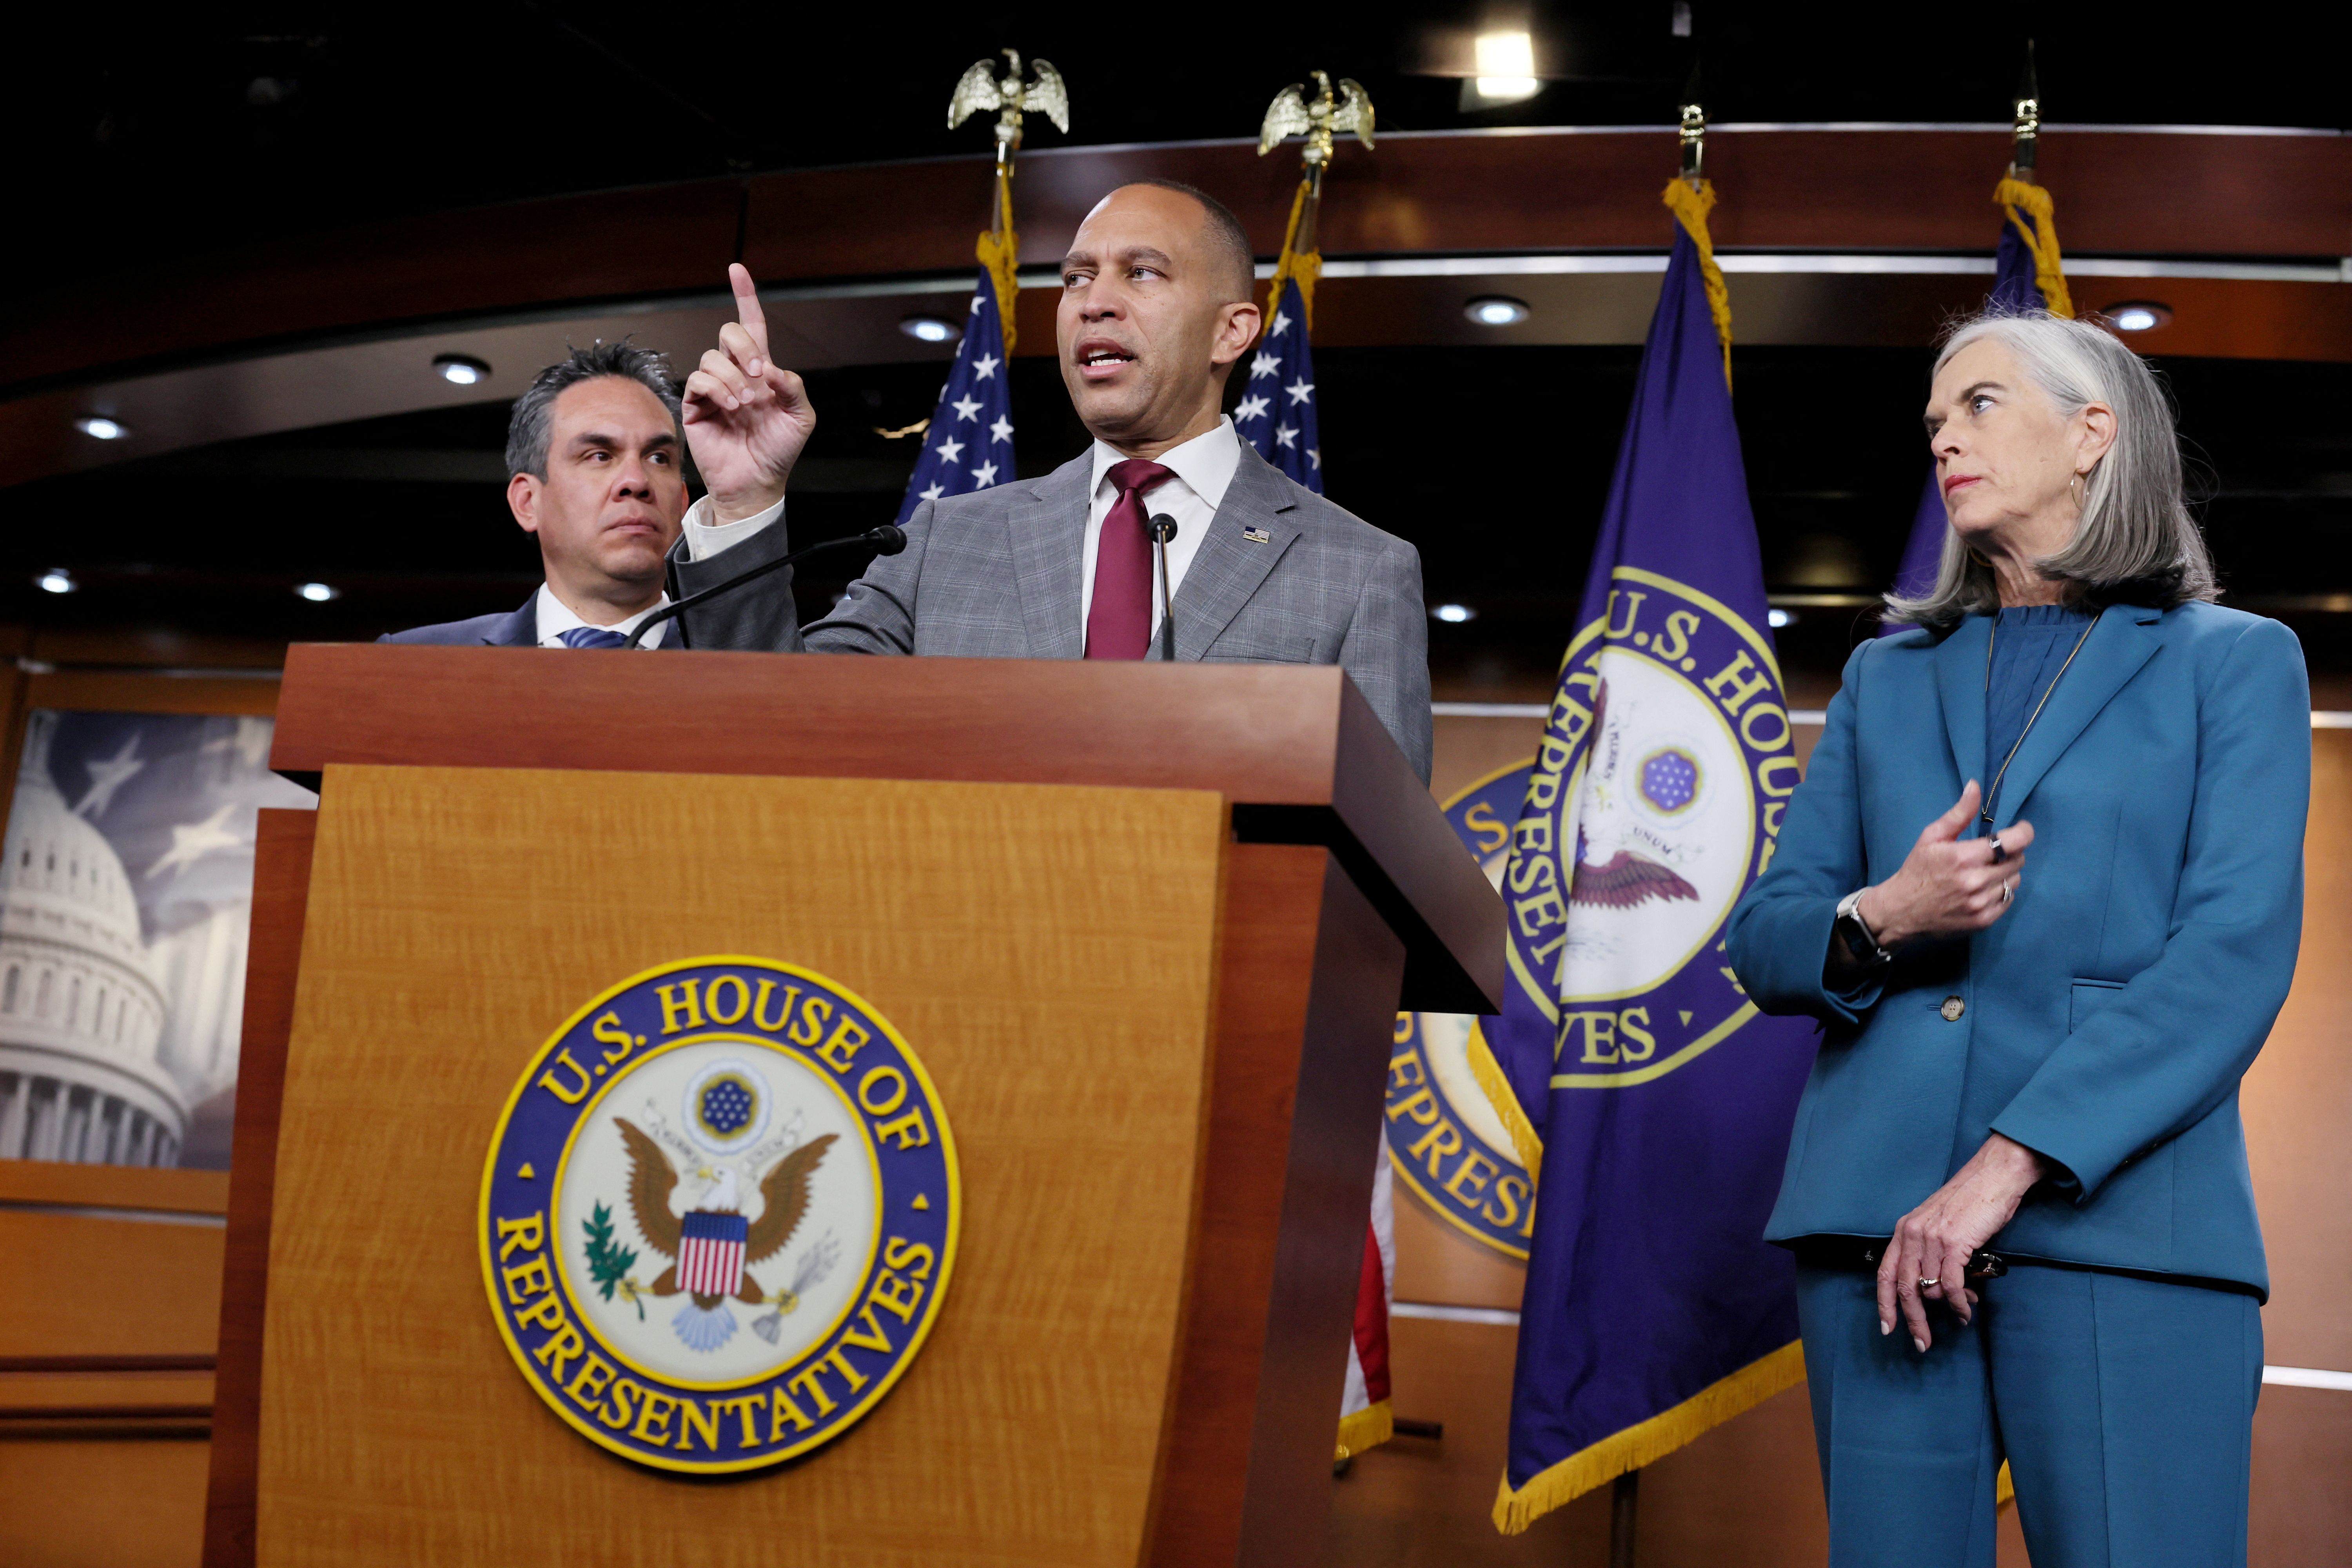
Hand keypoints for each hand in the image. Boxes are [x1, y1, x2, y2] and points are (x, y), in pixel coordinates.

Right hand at [681, 263, 815, 521]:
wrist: (758, 482)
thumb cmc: (779, 450)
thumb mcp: (800, 417)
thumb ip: (792, 386)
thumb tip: (769, 367)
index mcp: (760, 371)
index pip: (751, 325)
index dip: (745, 296)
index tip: (737, 270)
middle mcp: (734, 374)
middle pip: (728, 333)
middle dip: (743, 345)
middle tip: (758, 373)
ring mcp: (713, 388)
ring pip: (712, 357)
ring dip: (732, 378)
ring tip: (745, 405)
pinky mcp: (696, 405)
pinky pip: (698, 379)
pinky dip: (716, 389)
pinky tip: (731, 407)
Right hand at [1855, 781, 2031, 947]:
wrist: (1900, 912)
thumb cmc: (1916, 870)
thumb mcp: (1931, 837)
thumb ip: (1959, 813)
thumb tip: (1975, 786)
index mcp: (1963, 857)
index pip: (2014, 842)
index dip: (2024, 832)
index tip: (2021, 829)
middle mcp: (1976, 881)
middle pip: (2018, 860)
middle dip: (2010, 852)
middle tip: (1993, 853)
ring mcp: (1982, 903)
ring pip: (2014, 880)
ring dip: (2005, 873)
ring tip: (1986, 871)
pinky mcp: (1984, 920)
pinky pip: (2008, 900)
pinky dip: (2001, 892)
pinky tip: (1983, 889)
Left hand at [1877, 1134, 2046, 1350]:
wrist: (1994, 1176)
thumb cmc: (1971, 1202)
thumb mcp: (1940, 1226)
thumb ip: (1933, 1256)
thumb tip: (1939, 1293)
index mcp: (1904, 1230)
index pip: (1884, 1273)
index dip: (1884, 1304)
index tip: (1887, 1328)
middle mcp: (1912, 1234)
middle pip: (1902, 1288)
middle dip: (1912, 1320)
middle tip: (1922, 1343)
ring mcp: (1931, 1238)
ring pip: (1928, 1289)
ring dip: (1945, 1309)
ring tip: (1961, 1313)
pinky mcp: (1954, 1243)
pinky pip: (1950, 1285)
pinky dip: (1957, 1304)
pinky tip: (1966, 1311)